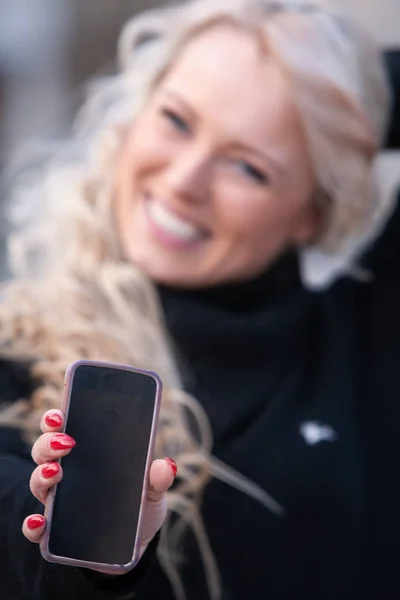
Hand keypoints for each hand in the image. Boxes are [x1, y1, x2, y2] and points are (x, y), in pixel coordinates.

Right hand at [22, 409, 176, 571]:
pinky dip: (33, 525)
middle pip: (44, 450)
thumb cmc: (140, 506)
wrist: (135, 546)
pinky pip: (35, 528)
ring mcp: (58, 501)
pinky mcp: (55, 532)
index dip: (55, 418)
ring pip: (38, 482)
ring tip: (55, 472)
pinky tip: (40, 522)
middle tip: (66, 442)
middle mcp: (66, 473)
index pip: (63, 428)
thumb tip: (166, 465)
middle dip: (48, 442)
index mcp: (87, 454)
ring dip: (41, 475)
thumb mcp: (153, 490)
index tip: (60, 414)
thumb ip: (158, 478)